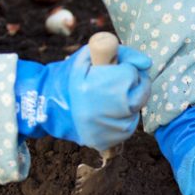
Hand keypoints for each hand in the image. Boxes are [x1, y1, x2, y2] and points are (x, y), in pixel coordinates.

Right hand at [14, 45, 151, 150]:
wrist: (47, 107)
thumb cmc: (70, 79)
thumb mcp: (88, 57)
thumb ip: (120, 53)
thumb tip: (146, 63)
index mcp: (103, 86)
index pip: (133, 73)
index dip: (127, 68)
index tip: (117, 68)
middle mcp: (109, 111)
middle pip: (141, 94)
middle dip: (135, 85)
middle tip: (119, 82)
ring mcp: (109, 129)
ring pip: (136, 111)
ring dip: (130, 102)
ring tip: (109, 98)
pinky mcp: (108, 141)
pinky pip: (128, 127)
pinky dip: (123, 118)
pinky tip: (108, 111)